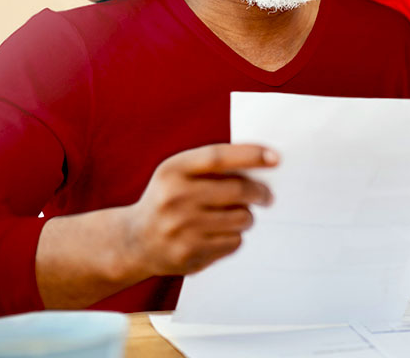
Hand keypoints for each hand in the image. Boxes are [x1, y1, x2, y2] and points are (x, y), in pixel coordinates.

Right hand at [115, 144, 277, 278]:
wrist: (134, 241)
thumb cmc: (168, 199)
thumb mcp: (178, 173)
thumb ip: (213, 166)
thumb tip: (264, 162)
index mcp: (173, 170)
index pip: (218, 157)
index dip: (250, 155)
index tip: (275, 158)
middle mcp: (174, 198)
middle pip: (237, 190)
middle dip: (260, 192)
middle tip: (266, 196)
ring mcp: (180, 228)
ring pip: (241, 218)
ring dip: (247, 217)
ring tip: (236, 216)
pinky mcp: (188, 254)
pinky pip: (234, 242)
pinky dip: (235, 237)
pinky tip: (219, 234)